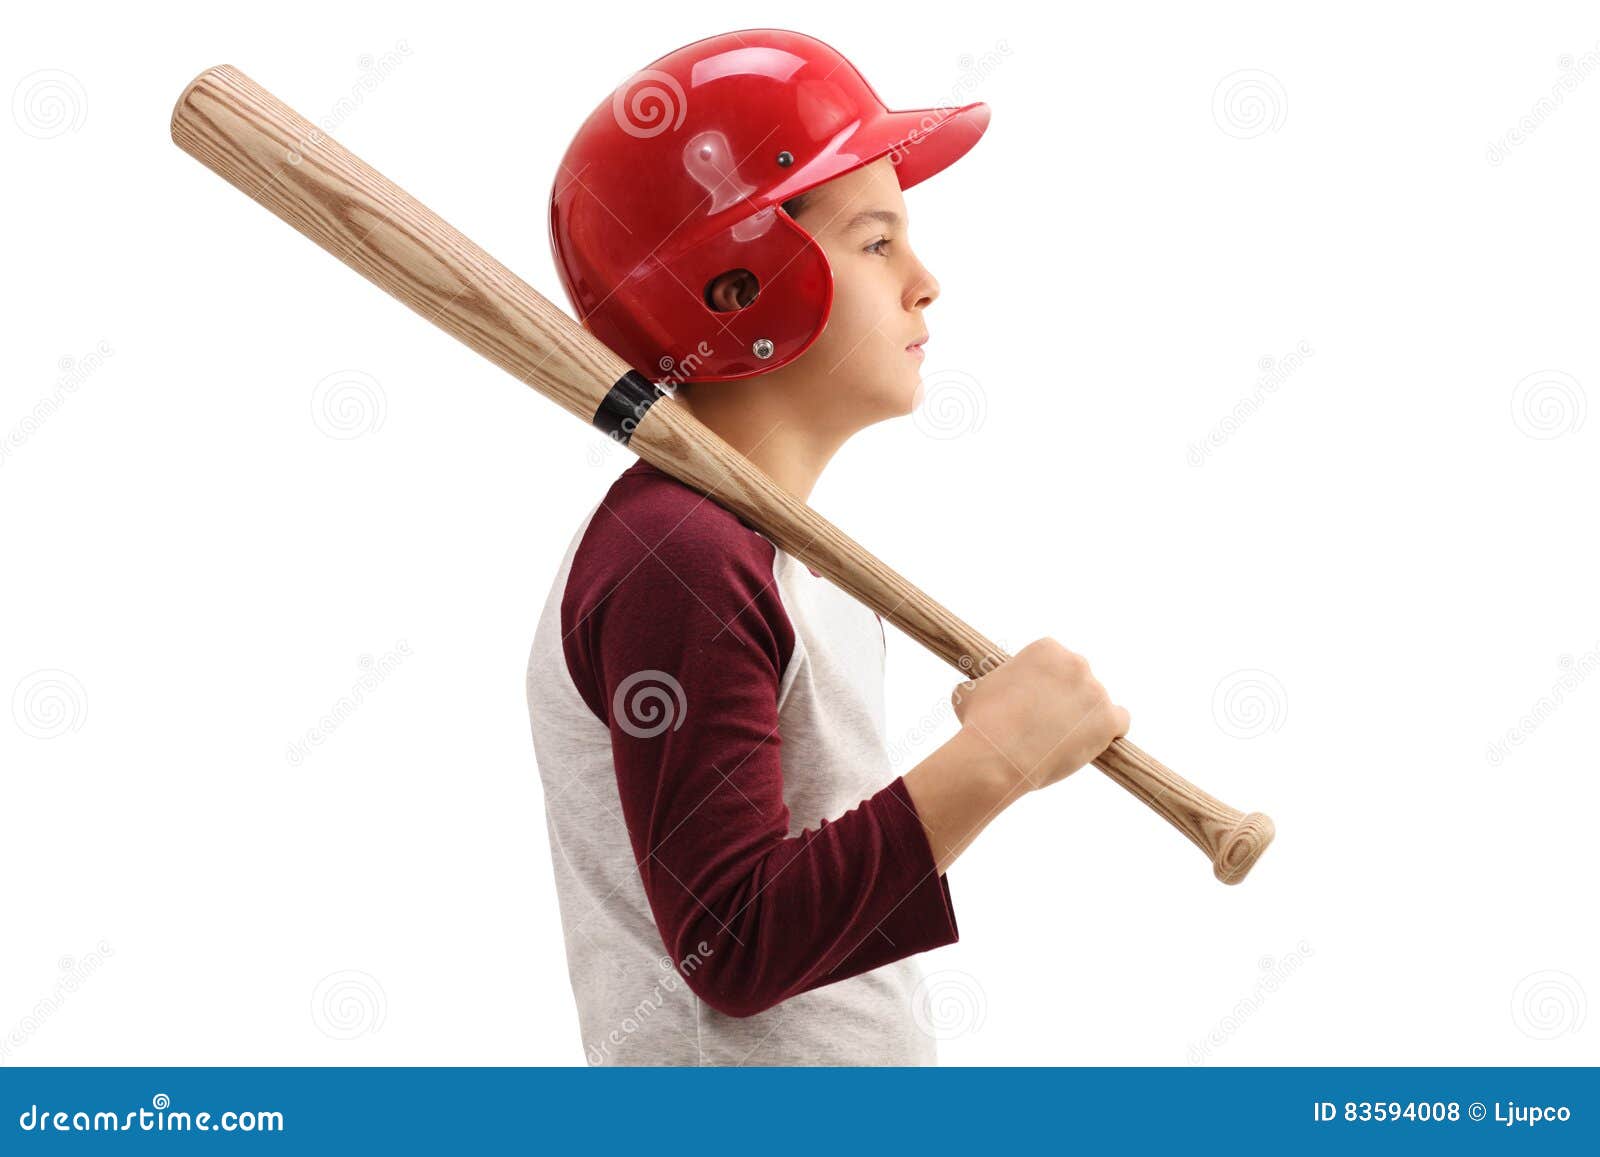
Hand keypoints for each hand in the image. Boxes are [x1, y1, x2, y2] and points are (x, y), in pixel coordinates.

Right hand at [949, 637, 1129, 792]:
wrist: (997, 756)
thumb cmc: (979, 723)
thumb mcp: (970, 690)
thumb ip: (982, 683)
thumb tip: (973, 686)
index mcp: (1046, 649)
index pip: (1057, 663)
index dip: (1045, 685)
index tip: (1035, 703)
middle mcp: (1076, 662)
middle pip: (1079, 679)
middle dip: (1066, 698)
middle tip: (1047, 722)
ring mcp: (1095, 691)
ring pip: (1098, 702)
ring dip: (1085, 717)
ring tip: (1062, 740)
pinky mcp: (1109, 719)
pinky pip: (1121, 720)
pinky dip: (1111, 731)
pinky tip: (1096, 741)